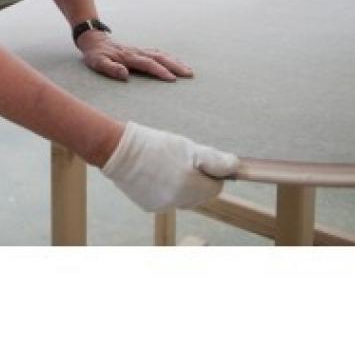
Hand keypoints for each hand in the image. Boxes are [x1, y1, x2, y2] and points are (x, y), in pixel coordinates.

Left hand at [77, 31, 192, 81]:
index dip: (160, 71)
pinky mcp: (140, 51)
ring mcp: (140, 50)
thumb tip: (125, 74)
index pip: (148, 64)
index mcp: (129, 57)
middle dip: (175, 66)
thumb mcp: (98, 63)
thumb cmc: (96, 55)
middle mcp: (137, 52)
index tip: (172, 79)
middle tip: (189, 74)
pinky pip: (157, 53)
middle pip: (160, 58)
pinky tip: (176, 62)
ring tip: (188, 69)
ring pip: (161, 54)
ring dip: (175, 61)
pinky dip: (169, 57)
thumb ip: (111, 68)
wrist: (93, 40)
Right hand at [101, 121, 238, 211]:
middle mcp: (180, 201)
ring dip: (181, 186)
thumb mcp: (188, 147)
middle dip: (196, 180)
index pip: (216, 188)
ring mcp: (164, 206)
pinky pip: (167, 200)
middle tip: (181, 161)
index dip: (211, 173)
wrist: (119, 151)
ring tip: (165, 166)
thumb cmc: (155, 145)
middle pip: (200, 195)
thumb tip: (235, 167)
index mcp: (192, 186)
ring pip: (184, 198)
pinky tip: (154, 174)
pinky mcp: (150, 207)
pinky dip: (165, 190)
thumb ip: (214, 160)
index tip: (199, 162)